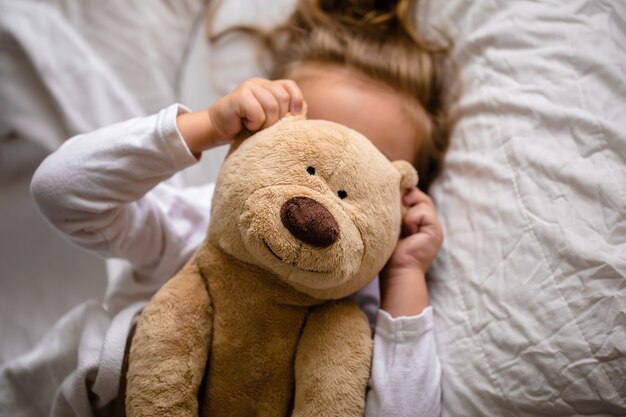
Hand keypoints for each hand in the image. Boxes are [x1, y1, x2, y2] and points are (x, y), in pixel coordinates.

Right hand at [177, 78, 303, 154]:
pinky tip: (246, 124)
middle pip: (283, 97)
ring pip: (272, 105)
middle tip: (266, 127)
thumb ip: (281, 113)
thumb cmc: (244, 127)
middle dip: (279, 118)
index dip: (297, 100)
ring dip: (266, 123)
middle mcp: (259, 83)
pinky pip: (257, 111)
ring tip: (255, 127)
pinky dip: (255, 123)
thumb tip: (301, 115)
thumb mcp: (267, 119)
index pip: (290, 86)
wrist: (216, 128)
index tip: (296, 116)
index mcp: (268, 86)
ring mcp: (248, 87)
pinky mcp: (239, 96)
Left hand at [379, 187, 443, 316]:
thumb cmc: (389, 252)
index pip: (416, 198)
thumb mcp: (391, 227)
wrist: (397, 270)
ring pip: (423, 202)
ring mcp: (434, 227)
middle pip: (421, 198)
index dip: (406, 192)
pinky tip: (407, 232)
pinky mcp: (435, 230)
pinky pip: (423, 212)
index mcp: (418, 223)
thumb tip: (393, 193)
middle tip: (398, 202)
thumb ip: (396, 212)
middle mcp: (428, 224)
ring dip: (408, 210)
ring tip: (402, 226)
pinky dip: (412, 219)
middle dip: (408, 195)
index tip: (392, 192)